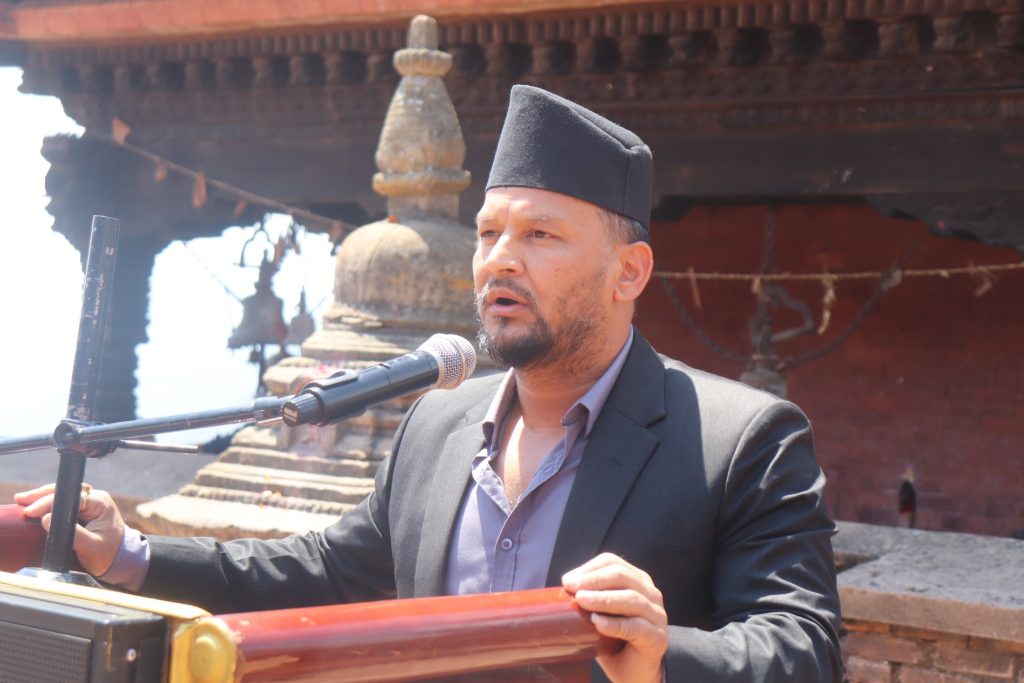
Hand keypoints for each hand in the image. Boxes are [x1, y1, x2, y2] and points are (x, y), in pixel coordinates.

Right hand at [15, 483, 124, 576]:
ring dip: (43, 497)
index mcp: (100, 503)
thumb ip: (72, 534)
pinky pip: (64, 502)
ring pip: (63, 494)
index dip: (49, 503)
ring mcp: (89, 503)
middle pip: (66, 491)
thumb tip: (46, 520)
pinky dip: (48, 503)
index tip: (32, 512)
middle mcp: (95, 499)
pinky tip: (35, 505)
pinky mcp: (83, 510)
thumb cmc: (109, 554)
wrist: (120, 559)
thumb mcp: (92, 547)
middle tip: (22, 500)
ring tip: (23, 500)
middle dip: (42, 495)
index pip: (71, 498)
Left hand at [562, 553, 667, 682]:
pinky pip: (635, 627)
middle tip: (571, 588)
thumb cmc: (617, 641)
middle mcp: (650, 594)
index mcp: (637, 581)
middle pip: (622, 576)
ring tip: (581, 601)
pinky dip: (615, 624)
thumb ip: (589, 601)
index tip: (568, 580)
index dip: (590, 568)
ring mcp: (657, 615)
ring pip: (631, 599)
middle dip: (593, 580)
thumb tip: (561, 591)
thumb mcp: (601, 615)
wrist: (639, 672)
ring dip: (603, 598)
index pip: (613, 563)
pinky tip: (598, 623)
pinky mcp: (657, 638)